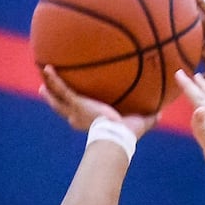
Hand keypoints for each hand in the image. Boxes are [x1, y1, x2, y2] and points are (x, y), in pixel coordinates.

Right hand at [39, 66, 155, 137]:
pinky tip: (47, 67)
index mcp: (92, 122)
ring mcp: (76, 110)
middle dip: (54, 99)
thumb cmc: (127, 134)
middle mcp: (79, 117)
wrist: (117, 137)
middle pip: (62, 107)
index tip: (74, 106)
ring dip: (49, 87)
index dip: (77, 111)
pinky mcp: (76, 103)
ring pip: (58, 97)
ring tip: (42, 74)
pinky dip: (54, 78)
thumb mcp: (139, 122)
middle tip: (44, 90)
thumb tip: (162, 113)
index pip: (82, 115)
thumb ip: (149, 117)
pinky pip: (62, 88)